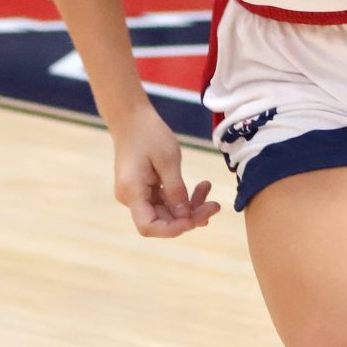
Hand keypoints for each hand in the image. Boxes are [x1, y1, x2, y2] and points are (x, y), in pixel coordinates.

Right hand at [112, 116, 219, 237]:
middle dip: (189, 216)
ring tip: (208, 188)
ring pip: (166, 211)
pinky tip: (201, 187)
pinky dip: (182, 196)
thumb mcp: (168, 159)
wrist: (131, 116)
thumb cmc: (149, 133)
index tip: (194, 220)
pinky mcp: (144, 188)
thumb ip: (177, 190)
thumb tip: (186, 218)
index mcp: (132, 192)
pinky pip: (164, 200)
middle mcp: (131, 198)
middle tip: (215, 205)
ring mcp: (137, 194)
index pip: (149, 227)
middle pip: (161, 220)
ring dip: (189, 205)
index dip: (172, 230)